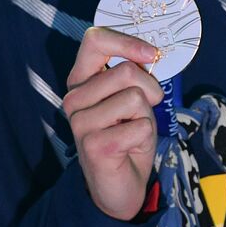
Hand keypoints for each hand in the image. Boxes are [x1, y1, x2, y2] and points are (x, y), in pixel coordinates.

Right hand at [64, 26, 162, 220]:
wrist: (120, 186)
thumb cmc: (127, 135)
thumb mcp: (132, 98)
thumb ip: (133, 75)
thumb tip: (150, 53)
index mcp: (81, 80)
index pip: (95, 40)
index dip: (126, 42)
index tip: (151, 54)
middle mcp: (74, 98)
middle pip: (126, 71)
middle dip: (149, 90)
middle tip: (142, 112)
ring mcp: (81, 122)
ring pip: (135, 98)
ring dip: (146, 116)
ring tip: (133, 131)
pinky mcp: (94, 145)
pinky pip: (141, 126)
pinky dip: (146, 137)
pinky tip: (130, 148)